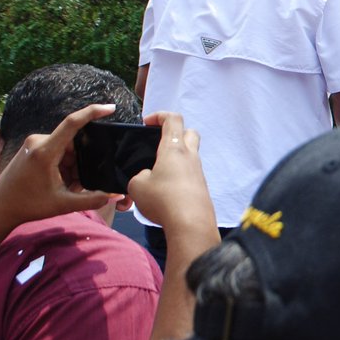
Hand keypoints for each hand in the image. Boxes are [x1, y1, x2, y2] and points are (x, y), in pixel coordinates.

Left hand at [0, 103, 118, 231]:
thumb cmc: (28, 205)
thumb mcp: (64, 205)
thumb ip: (93, 199)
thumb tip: (116, 194)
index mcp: (45, 150)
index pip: (72, 122)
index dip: (93, 112)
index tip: (110, 108)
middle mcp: (38, 141)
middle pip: (73, 144)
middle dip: (80, 163)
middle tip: (76, 185)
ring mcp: (33, 144)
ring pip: (65, 149)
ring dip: (71, 166)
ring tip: (66, 187)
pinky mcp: (30, 148)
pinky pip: (55, 151)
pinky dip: (62, 166)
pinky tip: (59, 183)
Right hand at [127, 112, 213, 233]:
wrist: (190, 224)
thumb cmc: (162, 200)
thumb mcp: (137, 186)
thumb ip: (139, 176)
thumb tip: (148, 177)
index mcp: (174, 148)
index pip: (173, 119)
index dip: (160, 115)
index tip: (147, 122)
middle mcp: (190, 156)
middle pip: (190, 133)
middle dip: (175, 133)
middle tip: (158, 144)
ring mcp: (198, 172)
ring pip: (191, 155)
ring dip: (176, 157)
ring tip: (157, 172)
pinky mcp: (202, 187)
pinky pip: (191, 174)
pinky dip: (179, 175)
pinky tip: (166, 190)